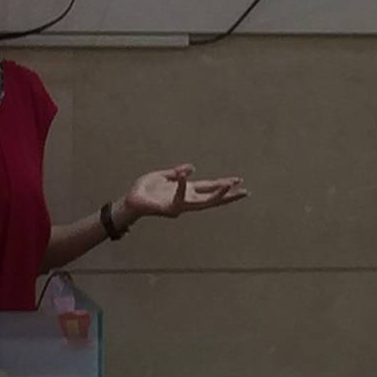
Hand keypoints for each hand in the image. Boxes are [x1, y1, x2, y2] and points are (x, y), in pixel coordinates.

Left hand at [121, 164, 247, 220]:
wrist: (130, 201)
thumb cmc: (145, 190)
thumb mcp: (163, 176)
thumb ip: (177, 172)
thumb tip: (192, 168)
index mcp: (186, 191)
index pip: (209, 188)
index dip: (224, 185)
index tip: (239, 181)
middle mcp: (186, 200)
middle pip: (212, 199)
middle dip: (229, 196)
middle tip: (246, 192)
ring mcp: (179, 205)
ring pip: (202, 202)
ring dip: (216, 193)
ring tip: (229, 184)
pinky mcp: (168, 208)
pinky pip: (177, 196)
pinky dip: (181, 185)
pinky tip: (185, 175)